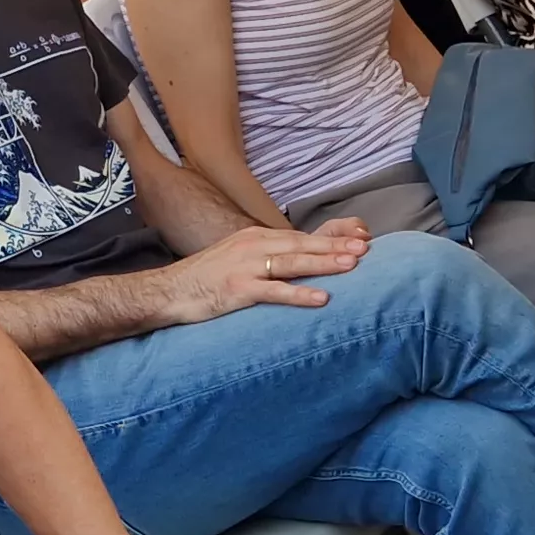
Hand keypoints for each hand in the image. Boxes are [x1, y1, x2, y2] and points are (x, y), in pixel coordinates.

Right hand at [166, 221, 370, 324]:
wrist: (168, 291)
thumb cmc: (205, 279)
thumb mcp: (237, 259)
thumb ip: (267, 259)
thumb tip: (297, 264)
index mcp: (256, 238)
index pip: (301, 236)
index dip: (332, 237)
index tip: (361, 238)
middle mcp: (253, 246)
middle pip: (302, 245)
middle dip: (336, 246)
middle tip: (366, 248)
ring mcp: (246, 267)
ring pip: (293, 263)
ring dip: (324, 263)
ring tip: (352, 265)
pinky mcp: (238, 289)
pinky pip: (274, 292)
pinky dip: (299, 294)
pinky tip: (321, 298)